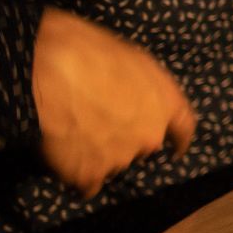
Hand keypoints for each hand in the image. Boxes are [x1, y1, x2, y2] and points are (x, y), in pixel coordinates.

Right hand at [32, 7, 195, 196]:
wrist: (49, 70)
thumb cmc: (86, 49)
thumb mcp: (130, 56)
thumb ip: (141, 86)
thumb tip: (131, 94)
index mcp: (165, 103)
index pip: (183, 128)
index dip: (179, 139)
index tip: (176, 148)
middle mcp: (150, 136)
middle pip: (142, 146)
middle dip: (126, 138)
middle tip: (98, 123)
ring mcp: (120, 158)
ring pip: (113, 163)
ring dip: (99, 155)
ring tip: (73, 134)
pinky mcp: (89, 175)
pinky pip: (87, 182)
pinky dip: (77, 174)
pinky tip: (64, 159)